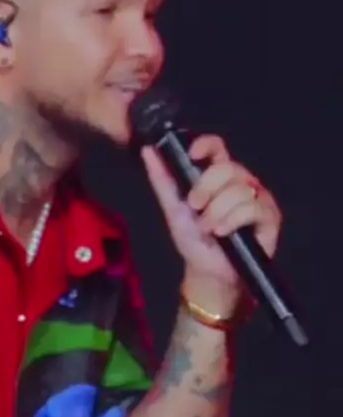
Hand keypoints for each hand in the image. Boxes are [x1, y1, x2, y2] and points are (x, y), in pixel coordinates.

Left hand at [141, 135, 281, 316]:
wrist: (208, 272)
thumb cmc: (194, 240)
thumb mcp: (173, 208)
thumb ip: (161, 179)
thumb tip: (147, 150)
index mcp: (217, 175)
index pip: (217, 147)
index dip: (206, 144)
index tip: (192, 155)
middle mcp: (240, 181)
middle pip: (227, 166)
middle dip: (205, 188)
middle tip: (194, 207)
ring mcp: (257, 196)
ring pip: (238, 189)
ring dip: (217, 212)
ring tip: (209, 228)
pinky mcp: (269, 215)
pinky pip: (252, 207)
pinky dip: (233, 220)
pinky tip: (223, 233)